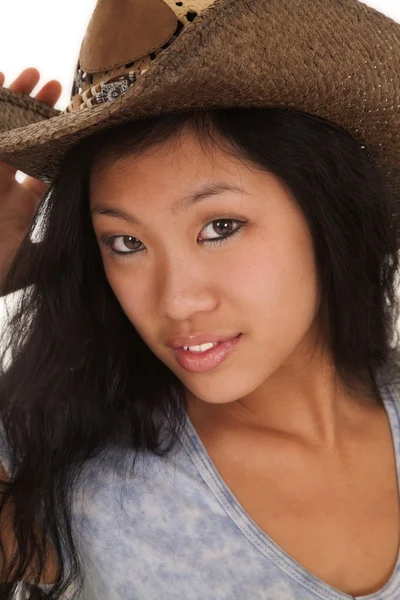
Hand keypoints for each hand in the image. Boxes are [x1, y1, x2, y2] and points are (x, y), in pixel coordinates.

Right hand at [0, 68, 61, 291]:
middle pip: (24, 140)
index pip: (43, 166)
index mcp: (22, 204)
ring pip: (2, 130)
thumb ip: (64, 253)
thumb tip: (101, 248)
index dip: (59, 143)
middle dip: (39, 113)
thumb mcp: (37, 264)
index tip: (78, 123)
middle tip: (60, 88)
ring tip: (34, 74)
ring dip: (15, 101)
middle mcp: (3, 187)